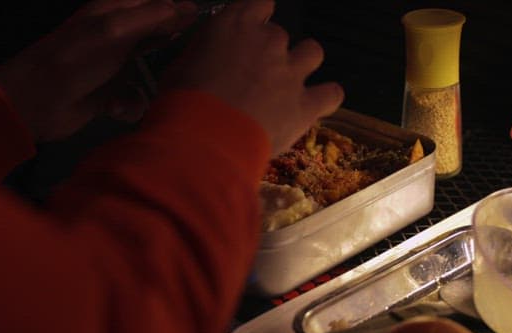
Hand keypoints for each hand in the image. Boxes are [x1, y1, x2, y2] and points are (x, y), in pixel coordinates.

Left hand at [0, 0, 197, 141]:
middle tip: (179, 63)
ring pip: (152, 70)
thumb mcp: (116, 31)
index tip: (200, 26)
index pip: (157, 3)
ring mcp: (116, 65)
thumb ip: (155, 17)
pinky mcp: (113, 93)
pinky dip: (129, 104)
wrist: (36, 103)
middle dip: (168, 52)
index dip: (179, 12)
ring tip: (136, 90)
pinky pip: (137, 97)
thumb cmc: (76, 60)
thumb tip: (190, 8)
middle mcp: (119, 36)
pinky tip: (116, 107)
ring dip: (149, 85)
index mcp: (116, 11)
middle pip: (158, 37)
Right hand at [162, 0, 343, 155]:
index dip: (257, 17)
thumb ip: (202, 57)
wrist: (205, 140)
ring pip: (313, 52)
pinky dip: (326, 98)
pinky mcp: (306, 104)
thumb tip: (206, 63)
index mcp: (235, 25)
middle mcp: (268, 41)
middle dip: (270, 52)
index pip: (258, 3)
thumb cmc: (181, 103)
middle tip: (254, 75)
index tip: (251, 29)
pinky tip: (316, 104)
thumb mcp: (179, 69)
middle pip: (279, 35)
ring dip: (302, 63)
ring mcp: (291, 72)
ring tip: (289, 83)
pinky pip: (331, 94)